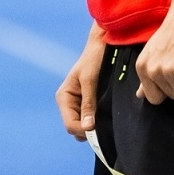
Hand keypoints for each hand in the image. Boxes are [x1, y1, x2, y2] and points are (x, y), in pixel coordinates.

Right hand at [57, 24, 106, 139]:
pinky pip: (93, 120)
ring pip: (85, 127)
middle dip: (90, 130)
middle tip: (106, 124)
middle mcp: (70, 103)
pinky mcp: (91, 104)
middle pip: (77, 129)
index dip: (84, 131)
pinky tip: (109, 114)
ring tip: (108, 117)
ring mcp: (80, 105)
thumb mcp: (90, 80)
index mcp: (64, 97)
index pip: (70, 125)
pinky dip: (100, 121)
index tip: (100, 130)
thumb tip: (88, 127)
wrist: (105, 43)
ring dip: (96, 126)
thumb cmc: (95, 58)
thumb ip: (88, 103)